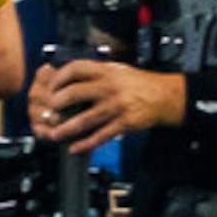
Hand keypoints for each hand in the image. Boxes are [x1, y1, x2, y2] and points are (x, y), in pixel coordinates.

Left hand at [29, 59, 182, 155]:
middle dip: (56, 105)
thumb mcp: (118, 70)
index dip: (58, 78)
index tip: (51, 88)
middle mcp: (110, 87)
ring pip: (84, 119)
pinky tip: (75, 147)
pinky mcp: (125, 123)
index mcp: (107, 71)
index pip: (75, 69)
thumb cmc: (142, 84)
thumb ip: (96, 74)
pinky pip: (101, 135)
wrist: (167, 97)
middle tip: (49, 113)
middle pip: (74, 94)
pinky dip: (86, 143)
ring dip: (66, 129)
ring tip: (55, 135)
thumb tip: (69, 80)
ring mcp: (117, 106)